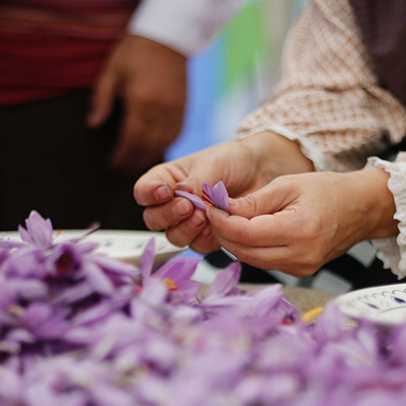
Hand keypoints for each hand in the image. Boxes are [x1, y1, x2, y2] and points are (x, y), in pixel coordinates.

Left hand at [88, 35, 185, 173]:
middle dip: (134, 162)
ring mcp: (175, 110)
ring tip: (136, 166)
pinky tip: (154, 150)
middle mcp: (161, 109)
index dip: (122, 156)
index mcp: (141, 101)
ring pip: (164, 144)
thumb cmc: (135, 51)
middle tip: (122, 173)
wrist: (168, 36)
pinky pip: (175, 135)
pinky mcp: (184, 108)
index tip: (112, 166)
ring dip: (149, 157)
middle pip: (148, 146)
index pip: (131, 139)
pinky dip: (164, 146)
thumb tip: (93, 124)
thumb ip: (101, 99)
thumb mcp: (111, 71)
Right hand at [133, 132, 313, 252]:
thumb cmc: (232, 160)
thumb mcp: (212, 164)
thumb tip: (181, 194)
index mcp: (166, 180)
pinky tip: (217, 227)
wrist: (262, 172)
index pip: (143, 191)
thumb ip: (196, 181)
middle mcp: (173, 203)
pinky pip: (198, 245)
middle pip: (154, 219)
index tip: (165, 191)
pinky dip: (205, 238)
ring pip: (174, 236)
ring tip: (205, 217)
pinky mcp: (208, 235)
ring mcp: (189, 222)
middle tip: (187, 207)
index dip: (149, 194)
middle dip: (168, 215)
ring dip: (186, 229)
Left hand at [207, 169, 397, 275]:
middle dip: (223, 233)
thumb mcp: (289, 185)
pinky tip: (244, 232)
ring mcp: (301, 268)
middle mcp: (300, 256)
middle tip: (212, 214)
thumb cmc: (328, 190)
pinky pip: (265, 262)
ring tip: (225, 221)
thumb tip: (222, 209)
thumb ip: (254, 201)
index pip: (247, 234)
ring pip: (252, 260)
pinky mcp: (300, 271)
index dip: (222, 222)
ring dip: (234, 243)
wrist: (361, 208)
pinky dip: (250, 249)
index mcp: (299, 230)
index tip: (209, 207)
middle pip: (245, 251)